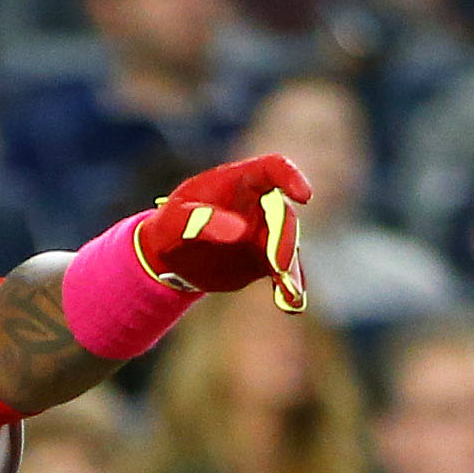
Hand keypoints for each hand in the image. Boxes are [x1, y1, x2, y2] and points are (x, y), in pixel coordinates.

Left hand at [134, 153, 308, 311]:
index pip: (274, 168)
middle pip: (283, 214)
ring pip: (286, 246)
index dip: (291, 178)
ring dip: (290, 268)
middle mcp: (260, 204)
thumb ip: (200, 221)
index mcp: (241, 180)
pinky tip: (291, 304)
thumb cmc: (170, 226)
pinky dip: (288, 287)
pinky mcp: (264, 260)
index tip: (304, 196)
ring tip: (289, 293)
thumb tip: (241, 231)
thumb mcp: (173, 220)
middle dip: (284, 238)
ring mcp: (265, 232)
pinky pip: (282, 272)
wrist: (169, 256)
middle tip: (278, 266)